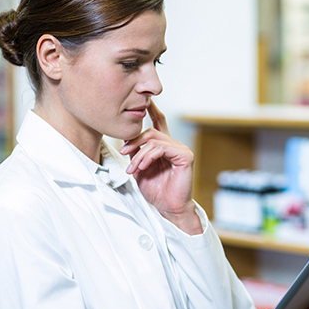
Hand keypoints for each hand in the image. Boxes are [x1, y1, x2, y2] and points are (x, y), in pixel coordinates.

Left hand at [120, 100, 200, 234]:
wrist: (168, 208)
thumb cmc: (157, 191)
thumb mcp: (139, 169)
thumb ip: (136, 153)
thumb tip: (126, 141)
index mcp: (164, 147)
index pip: (159, 122)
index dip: (152, 110)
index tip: (145, 100)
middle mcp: (174, 145)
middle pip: (150, 131)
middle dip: (133, 142)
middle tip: (123, 153)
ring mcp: (181, 149)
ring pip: (154, 140)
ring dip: (139, 154)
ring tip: (133, 168)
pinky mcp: (185, 156)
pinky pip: (162, 148)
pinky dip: (148, 156)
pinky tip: (143, 166)